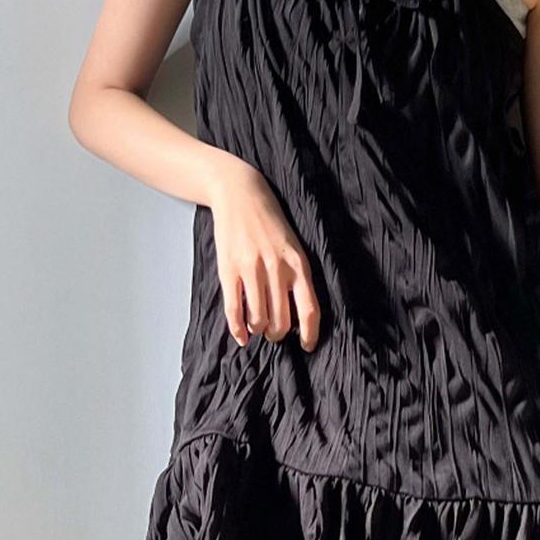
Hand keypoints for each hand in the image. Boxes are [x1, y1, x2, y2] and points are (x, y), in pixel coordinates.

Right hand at [209, 158, 320, 351]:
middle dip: (278, 334)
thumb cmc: (270, 222)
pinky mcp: (229, 270)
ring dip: (259, 330)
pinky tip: (241, 335)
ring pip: (258, 319)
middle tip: (275, 333)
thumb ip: (297, 275)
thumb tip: (300, 313)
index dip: (310, 334)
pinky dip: (237, 329)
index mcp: (298, 264)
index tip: (307, 345)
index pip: (310, 310)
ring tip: (258, 327)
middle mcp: (277, 269)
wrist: (240, 194)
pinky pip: (234, 310)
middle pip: (282, 321)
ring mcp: (251, 270)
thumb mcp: (293, 246)